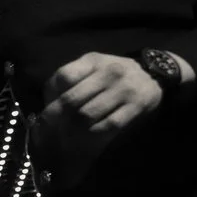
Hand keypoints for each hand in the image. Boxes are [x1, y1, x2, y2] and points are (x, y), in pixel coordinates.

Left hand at [41, 52, 165, 133]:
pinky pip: (108, 125)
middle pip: (72, 100)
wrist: (152, 74)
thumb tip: (48, 100)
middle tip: (49, 130)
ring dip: (73, 129)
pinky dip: (94, 133)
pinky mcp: (135, 106)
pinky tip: (88, 136)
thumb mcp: (92, 67)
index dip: (51, 97)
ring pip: (87, 115)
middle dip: (57, 118)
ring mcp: (123, 89)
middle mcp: (109, 72)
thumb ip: (70, 78)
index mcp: (93, 61)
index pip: (64, 77)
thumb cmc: (112, 74)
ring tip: (66, 136)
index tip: (45, 112)